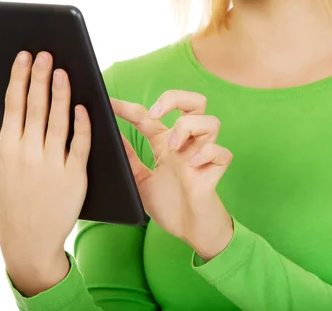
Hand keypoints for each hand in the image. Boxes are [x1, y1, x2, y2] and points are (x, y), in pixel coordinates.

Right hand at [0, 51, 91, 293]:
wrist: (30, 237)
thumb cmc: (8, 197)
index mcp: (6, 148)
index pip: (13, 104)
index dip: (18, 77)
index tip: (24, 55)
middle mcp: (28, 154)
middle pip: (36, 107)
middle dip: (40, 77)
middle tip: (46, 53)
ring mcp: (52, 165)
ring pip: (59, 121)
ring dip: (62, 94)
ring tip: (64, 72)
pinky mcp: (75, 176)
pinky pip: (80, 145)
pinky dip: (82, 124)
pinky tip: (83, 106)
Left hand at [112, 90, 233, 259]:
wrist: (191, 232)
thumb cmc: (170, 205)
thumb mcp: (141, 180)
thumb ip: (130, 159)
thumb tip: (113, 138)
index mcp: (167, 144)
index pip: (150, 116)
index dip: (128, 107)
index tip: (109, 104)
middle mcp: (186, 145)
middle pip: (194, 102)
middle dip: (175, 98)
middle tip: (155, 114)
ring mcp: (202, 156)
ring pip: (211, 121)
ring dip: (188, 127)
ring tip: (173, 147)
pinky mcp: (215, 172)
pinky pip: (221, 152)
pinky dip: (207, 154)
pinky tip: (192, 165)